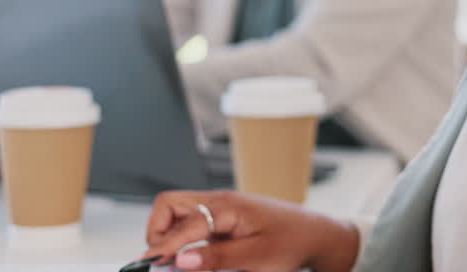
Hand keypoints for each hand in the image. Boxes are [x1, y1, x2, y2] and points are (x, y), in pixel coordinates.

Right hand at [141, 190, 358, 271]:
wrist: (317, 235)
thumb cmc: (292, 242)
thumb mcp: (256, 258)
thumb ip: (217, 259)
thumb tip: (180, 261)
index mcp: (226, 206)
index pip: (182, 224)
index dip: (163, 247)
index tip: (149, 265)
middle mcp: (219, 202)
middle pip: (170, 204)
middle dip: (157, 231)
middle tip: (159, 260)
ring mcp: (220, 209)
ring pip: (178, 212)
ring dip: (169, 233)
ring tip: (172, 261)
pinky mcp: (224, 219)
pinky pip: (193, 223)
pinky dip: (184, 237)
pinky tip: (191, 257)